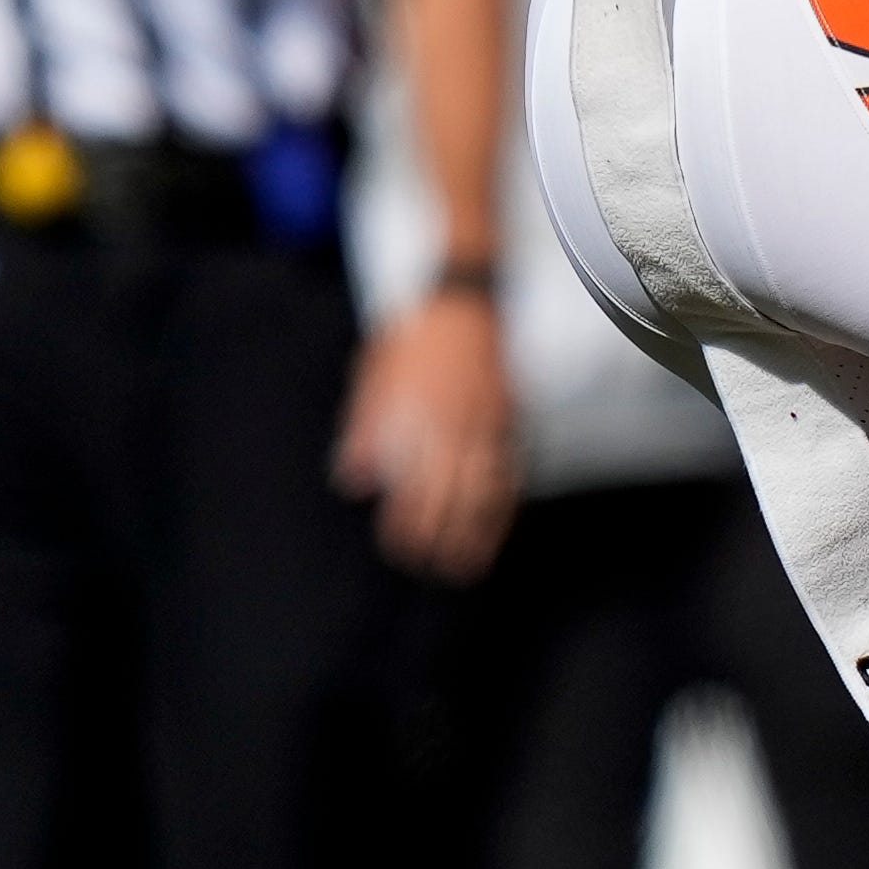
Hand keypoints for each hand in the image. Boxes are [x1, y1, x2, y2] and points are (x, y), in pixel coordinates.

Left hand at [335, 289, 520, 582]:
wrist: (462, 300)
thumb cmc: (412, 339)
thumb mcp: (373, 378)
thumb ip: (364, 431)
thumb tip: (355, 482)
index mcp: (417, 420)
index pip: (412, 488)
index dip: (407, 524)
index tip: (401, 549)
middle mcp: (454, 426)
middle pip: (451, 496)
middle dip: (444, 538)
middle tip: (438, 569)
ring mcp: (487, 421)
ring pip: (485, 487)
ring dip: (479, 529)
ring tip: (472, 560)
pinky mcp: (510, 412)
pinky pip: (512, 464)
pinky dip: (508, 496)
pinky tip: (502, 517)